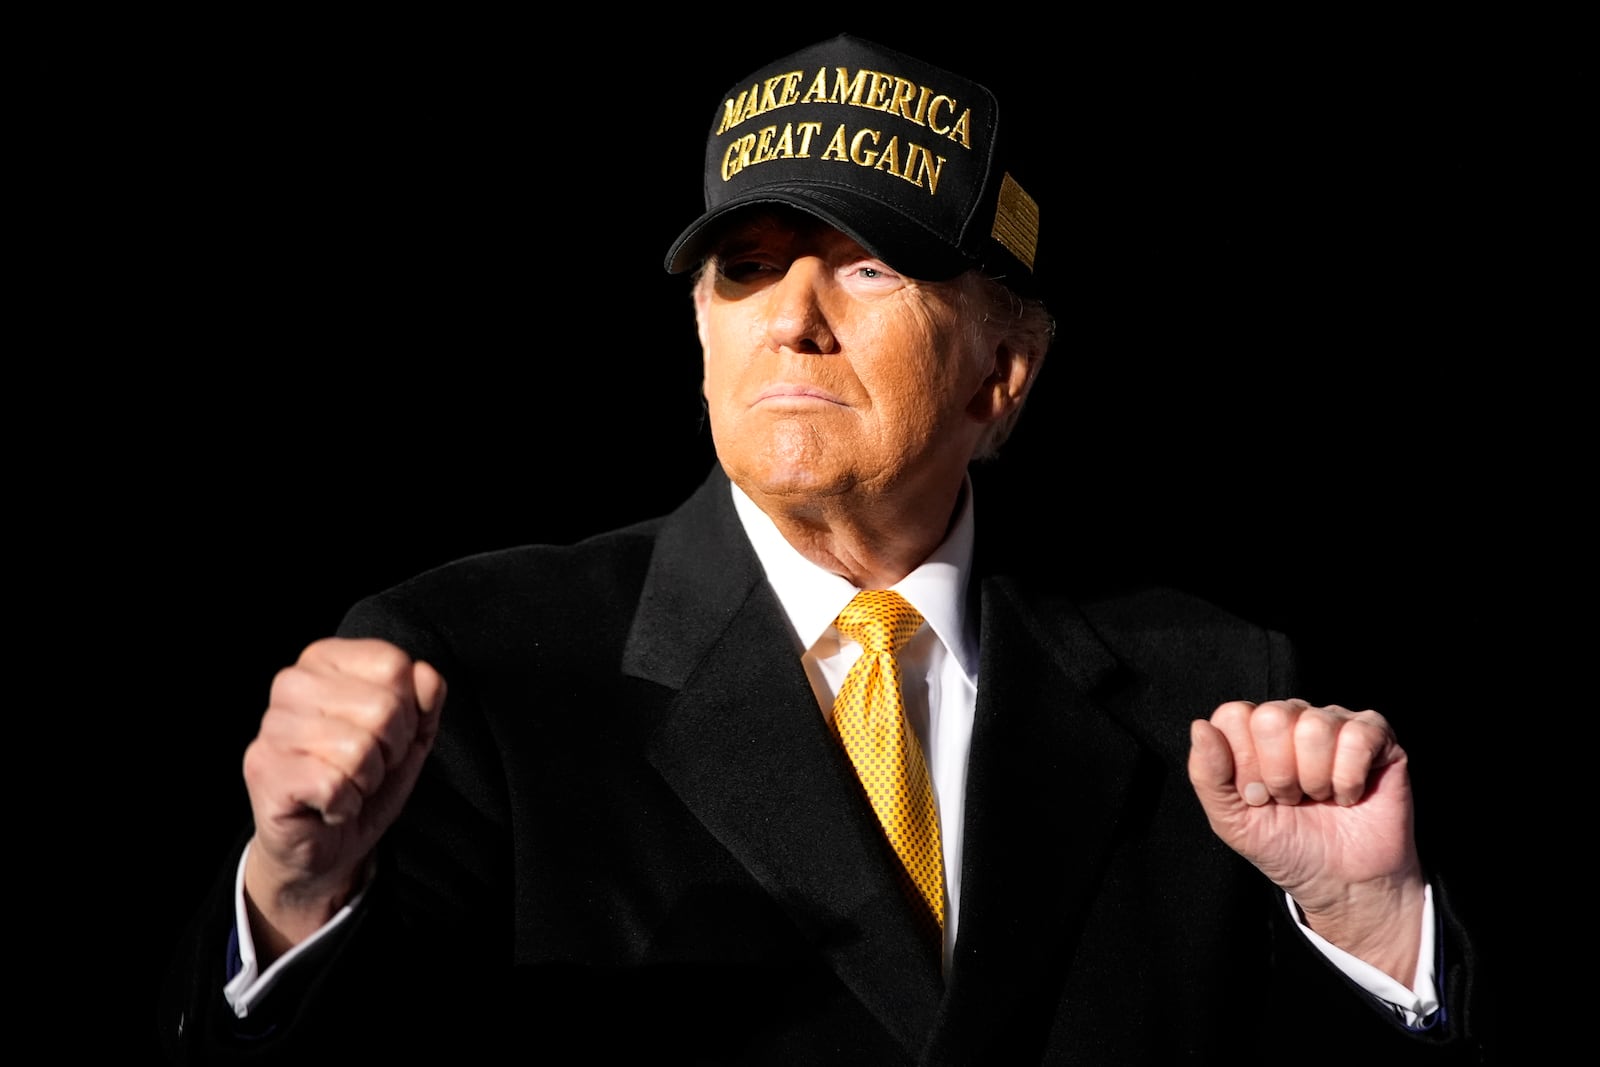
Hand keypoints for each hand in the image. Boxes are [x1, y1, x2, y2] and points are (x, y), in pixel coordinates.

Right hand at [241, 637, 445, 958]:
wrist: (325, 846)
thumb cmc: (363, 782)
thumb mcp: (408, 738)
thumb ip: (425, 701)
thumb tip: (426, 675)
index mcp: (325, 661)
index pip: (393, 664)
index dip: (408, 710)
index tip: (387, 736)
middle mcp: (292, 683)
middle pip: (383, 706)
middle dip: (390, 750)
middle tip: (367, 767)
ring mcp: (272, 727)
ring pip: (359, 748)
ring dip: (367, 780)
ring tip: (348, 785)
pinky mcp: (264, 771)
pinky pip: (334, 784)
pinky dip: (345, 804)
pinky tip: (329, 804)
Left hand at [1187, 699, 1425, 983]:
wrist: (1343, 883)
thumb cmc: (1286, 847)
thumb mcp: (1232, 820)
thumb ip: (1207, 774)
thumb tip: (1200, 726)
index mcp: (1252, 731)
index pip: (1234, 716)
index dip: (1244, 764)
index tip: (1257, 797)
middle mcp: (1292, 717)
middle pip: (1272, 717)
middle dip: (1279, 774)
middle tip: (1290, 799)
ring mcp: (1334, 722)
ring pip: (1315, 727)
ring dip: (1315, 779)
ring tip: (1319, 798)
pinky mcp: (1375, 735)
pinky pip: (1358, 736)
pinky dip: (1349, 779)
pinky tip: (1348, 795)